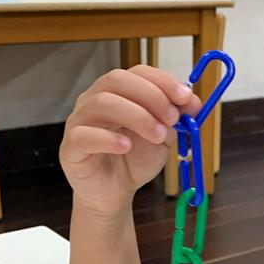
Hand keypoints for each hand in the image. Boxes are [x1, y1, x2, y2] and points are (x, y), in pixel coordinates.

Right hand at [60, 66, 200, 217]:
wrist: (115, 192)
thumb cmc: (134, 160)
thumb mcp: (162, 137)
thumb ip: (175, 119)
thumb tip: (193, 102)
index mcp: (118, 93)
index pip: (137, 71)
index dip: (163, 81)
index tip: (186, 98)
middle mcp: (94, 100)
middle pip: (117, 80)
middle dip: (151, 96)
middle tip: (173, 119)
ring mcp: (79, 121)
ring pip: (101, 103)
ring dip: (137, 116)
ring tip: (158, 136)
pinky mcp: (70, 147)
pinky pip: (83, 135)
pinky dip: (108, 138)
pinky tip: (126, 147)